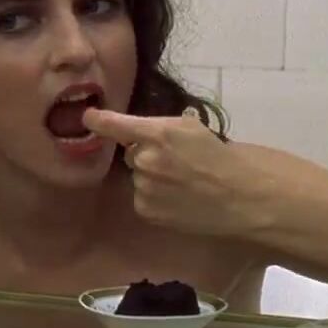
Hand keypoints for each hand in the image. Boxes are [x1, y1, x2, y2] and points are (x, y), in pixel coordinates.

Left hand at [82, 107, 273, 237]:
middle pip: (130, 152)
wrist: (241, 195)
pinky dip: (153, 196)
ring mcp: (144, 187)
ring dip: (150, 176)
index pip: (114, 125)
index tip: (87, 118)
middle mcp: (145, 160)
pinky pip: (141, 197)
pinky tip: (177, 197)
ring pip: (136, 176)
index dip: (97, 120)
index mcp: (157, 134)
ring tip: (180, 181)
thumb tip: (128, 131)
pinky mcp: (146, 210)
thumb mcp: (190, 127)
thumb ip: (157, 126)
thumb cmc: (219, 156)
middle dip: (144, 153)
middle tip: (175, 160)